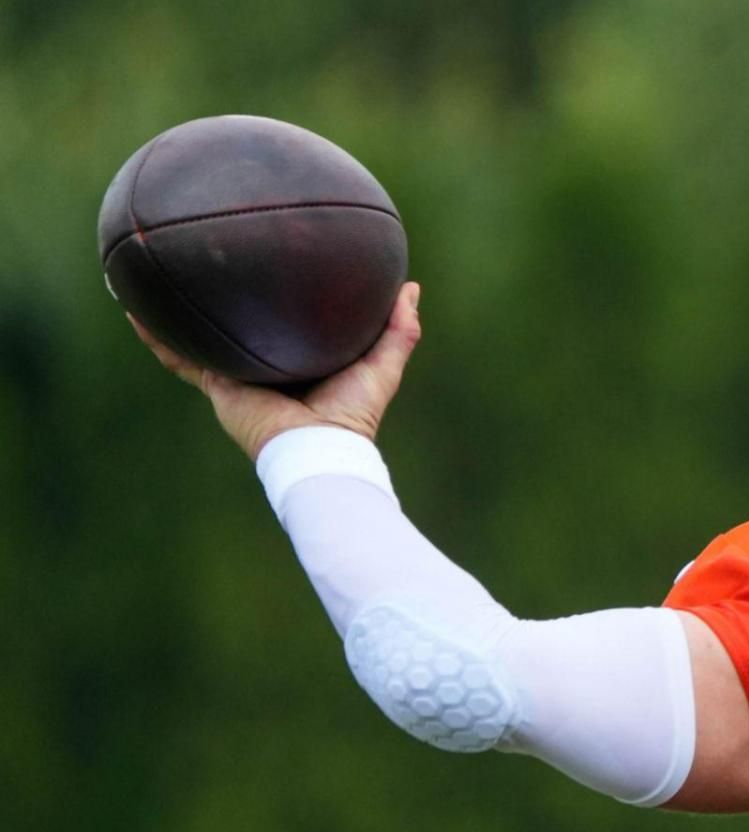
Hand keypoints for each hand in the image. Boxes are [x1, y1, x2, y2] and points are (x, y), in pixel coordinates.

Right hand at [135, 281, 422, 459]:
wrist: (319, 448)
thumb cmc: (354, 413)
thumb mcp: (383, 363)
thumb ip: (399, 329)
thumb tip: (409, 287)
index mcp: (302, 360)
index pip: (285, 323)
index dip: (277, 300)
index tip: (271, 264)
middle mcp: (266, 366)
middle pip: (240, 326)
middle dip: (223, 300)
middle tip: (206, 260)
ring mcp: (238, 377)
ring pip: (201, 338)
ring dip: (177, 312)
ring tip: (153, 277)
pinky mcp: (218, 387)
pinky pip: (179, 358)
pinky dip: (155, 336)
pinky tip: (134, 310)